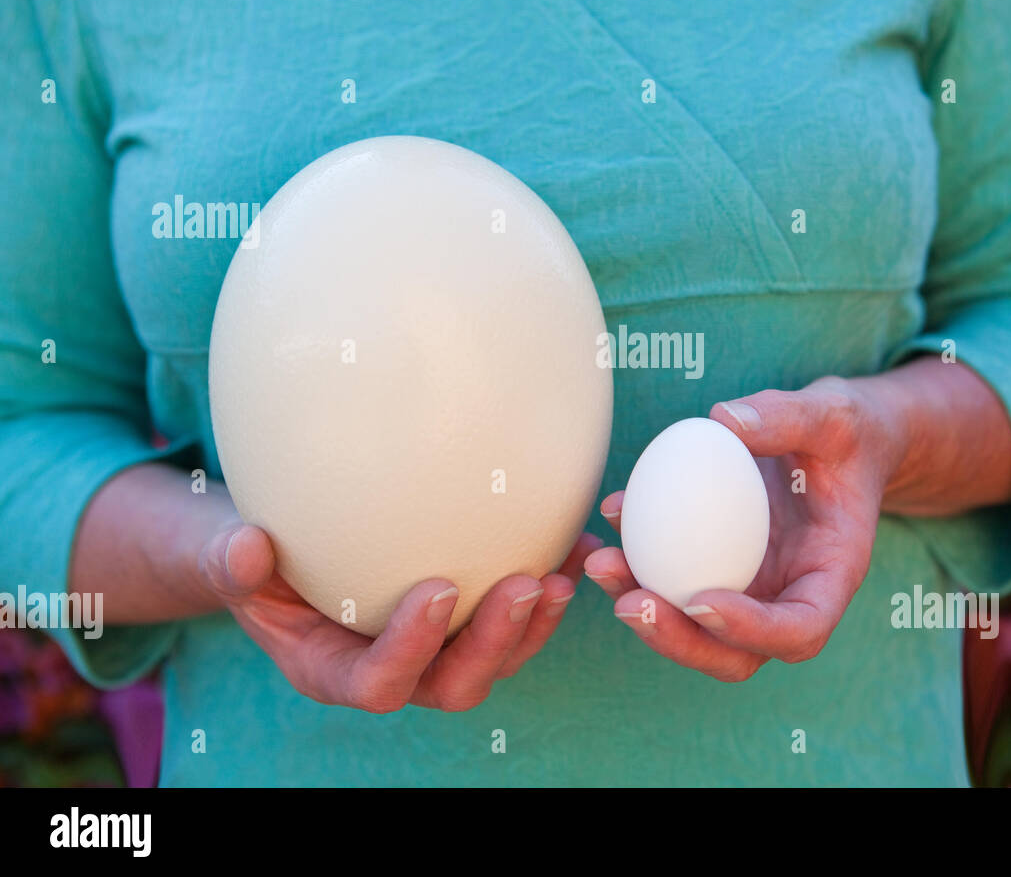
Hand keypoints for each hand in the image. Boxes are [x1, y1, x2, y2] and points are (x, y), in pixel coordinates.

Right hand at [195, 521, 601, 712]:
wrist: (276, 544)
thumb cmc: (247, 552)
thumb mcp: (221, 554)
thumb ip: (228, 560)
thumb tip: (246, 547)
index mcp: (335, 670)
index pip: (381, 682)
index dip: (413, 647)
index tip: (440, 589)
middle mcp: (395, 669)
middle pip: (456, 682)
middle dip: (496, 642)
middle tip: (528, 582)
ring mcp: (436, 646)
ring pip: (499, 657)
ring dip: (537, 621)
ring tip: (567, 568)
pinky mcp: (466, 616)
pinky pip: (515, 614)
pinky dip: (548, 582)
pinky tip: (577, 539)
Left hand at [585, 376, 904, 681]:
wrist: (835, 444)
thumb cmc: (844, 430)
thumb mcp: (832, 413)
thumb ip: (787, 416)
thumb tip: (724, 421)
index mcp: (831, 576)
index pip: (801, 630)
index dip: (751, 630)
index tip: (703, 600)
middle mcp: (789, 597)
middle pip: (736, 655)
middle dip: (680, 641)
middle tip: (631, 603)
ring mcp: (750, 590)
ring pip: (693, 628)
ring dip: (643, 607)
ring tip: (601, 562)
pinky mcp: (716, 569)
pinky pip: (672, 580)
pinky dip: (636, 561)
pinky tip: (609, 516)